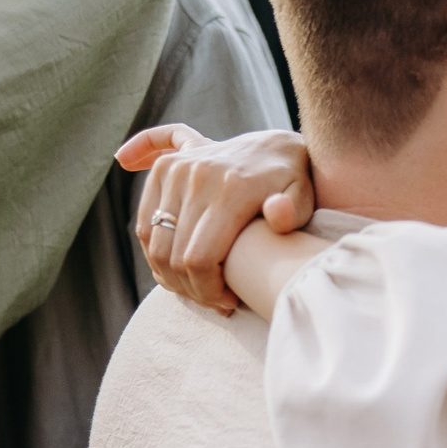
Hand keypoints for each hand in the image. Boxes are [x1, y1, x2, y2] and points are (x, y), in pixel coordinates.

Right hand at [117, 124, 313, 313]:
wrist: (272, 146)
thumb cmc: (291, 181)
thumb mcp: (304, 195)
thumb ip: (294, 211)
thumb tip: (277, 215)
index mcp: (231, 189)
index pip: (198, 259)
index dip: (207, 291)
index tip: (228, 301)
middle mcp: (197, 176)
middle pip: (172, 256)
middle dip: (190, 289)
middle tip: (213, 300)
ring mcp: (176, 170)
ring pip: (153, 244)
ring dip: (168, 275)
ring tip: (196, 286)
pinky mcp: (163, 168)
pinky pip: (143, 222)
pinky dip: (151, 251)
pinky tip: (168, 269)